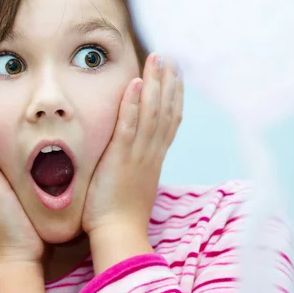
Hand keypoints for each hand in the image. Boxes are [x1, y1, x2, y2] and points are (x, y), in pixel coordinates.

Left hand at [81, 54, 183, 238]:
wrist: (118, 234)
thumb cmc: (120, 214)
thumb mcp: (134, 184)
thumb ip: (136, 165)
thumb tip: (132, 155)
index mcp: (154, 158)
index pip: (169, 121)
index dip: (173, 96)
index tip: (175, 76)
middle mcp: (152, 153)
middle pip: (166, 111)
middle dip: (168, 82)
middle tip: (170, 58)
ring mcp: (139, 154)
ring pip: (152, 113)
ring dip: (155, 84)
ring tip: (158, 59)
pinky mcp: (122, 158)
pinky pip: (130, 126)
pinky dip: (134, 104)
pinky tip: (135, 83)